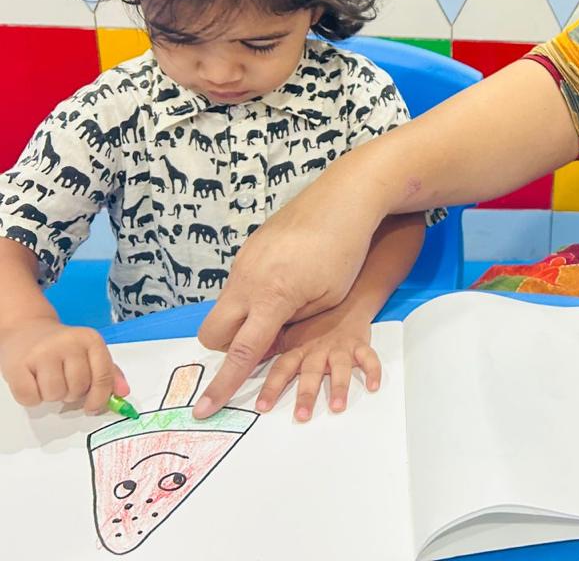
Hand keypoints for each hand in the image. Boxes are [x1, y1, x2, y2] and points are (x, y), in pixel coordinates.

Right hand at [0, 319, 128, 412]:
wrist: (26, 330)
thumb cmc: (62, 347)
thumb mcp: (89, 352)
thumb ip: (109, 373)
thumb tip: (124, 393)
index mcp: (91, 340)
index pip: (103, 376)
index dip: (100, 397)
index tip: (92, 408)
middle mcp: (69, 343)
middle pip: (79, 388)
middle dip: (72, 394)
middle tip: (64, 382)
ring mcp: (43, 352)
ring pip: (55, 394)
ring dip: (52, 396)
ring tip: (48, 380)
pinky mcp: (18, 365)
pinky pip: (30, 398)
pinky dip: (32, 398)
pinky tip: (33, 382)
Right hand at [195, 157, 387, 418]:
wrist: (343, 200)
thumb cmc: (344, 253)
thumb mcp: (327, 300)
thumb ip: (291, 325)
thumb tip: (265, 341)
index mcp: (272, 299)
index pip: (242, 352)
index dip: (223, 384)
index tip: (203, 409)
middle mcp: (248, 280)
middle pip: (214, 333)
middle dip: (229, 348)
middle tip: (264, 341)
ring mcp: (243, 262)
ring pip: (225, 308)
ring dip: (243, 320)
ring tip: (284, 305)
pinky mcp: (247, 249)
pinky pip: (236, 285)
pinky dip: (251, 296)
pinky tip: (284, 281)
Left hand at [254, 307, 380, 421]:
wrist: (343, 299)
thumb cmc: (313, 324)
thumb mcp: (289, 334)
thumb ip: (271, 349)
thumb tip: (238, 364)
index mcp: (297, 350)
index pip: (281, 370)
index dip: (272, 388)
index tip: (263, 407)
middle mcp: (317, 350)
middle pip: (310, 374)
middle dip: (306, 394)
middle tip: (301, 415)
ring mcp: (339, 348)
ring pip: (339, 369)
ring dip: (338, 387)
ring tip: (338, 406)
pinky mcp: (359, 345)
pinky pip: (368, 358)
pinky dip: (372, 371)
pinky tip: (373, 385)